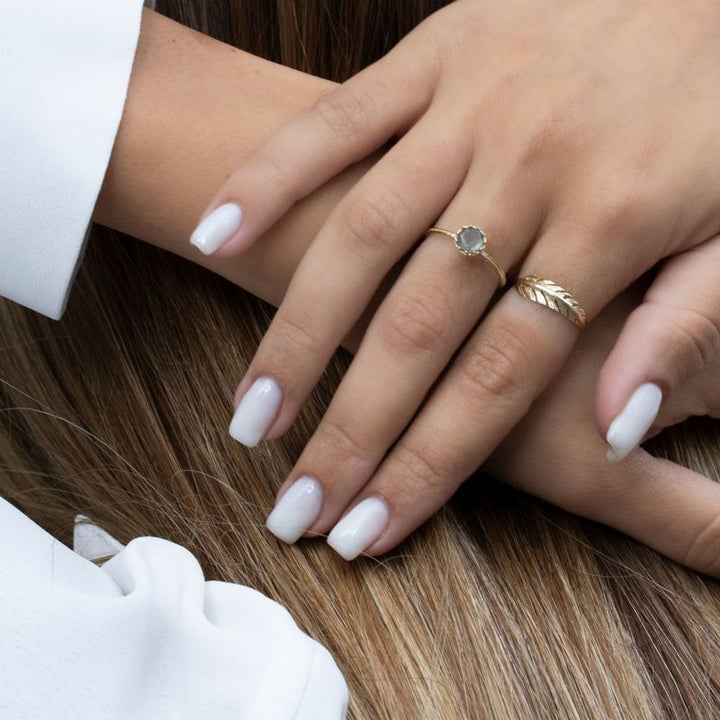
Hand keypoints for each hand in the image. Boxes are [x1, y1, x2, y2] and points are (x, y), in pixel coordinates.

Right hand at [191, 0, 719, 557]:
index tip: (369, 526)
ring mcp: (470, 107)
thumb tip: (620, 425)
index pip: (500, 375)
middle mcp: (526, 171)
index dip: (429, 460)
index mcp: (610, 222)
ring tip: (249, 415)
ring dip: (298, 330)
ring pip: (364, 234)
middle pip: (419, 325)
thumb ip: (685, 327)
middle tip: (293, 503)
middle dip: (352, 427)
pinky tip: (216, 234)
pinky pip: (341, 120)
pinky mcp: (433, 57)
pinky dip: (272, 176)